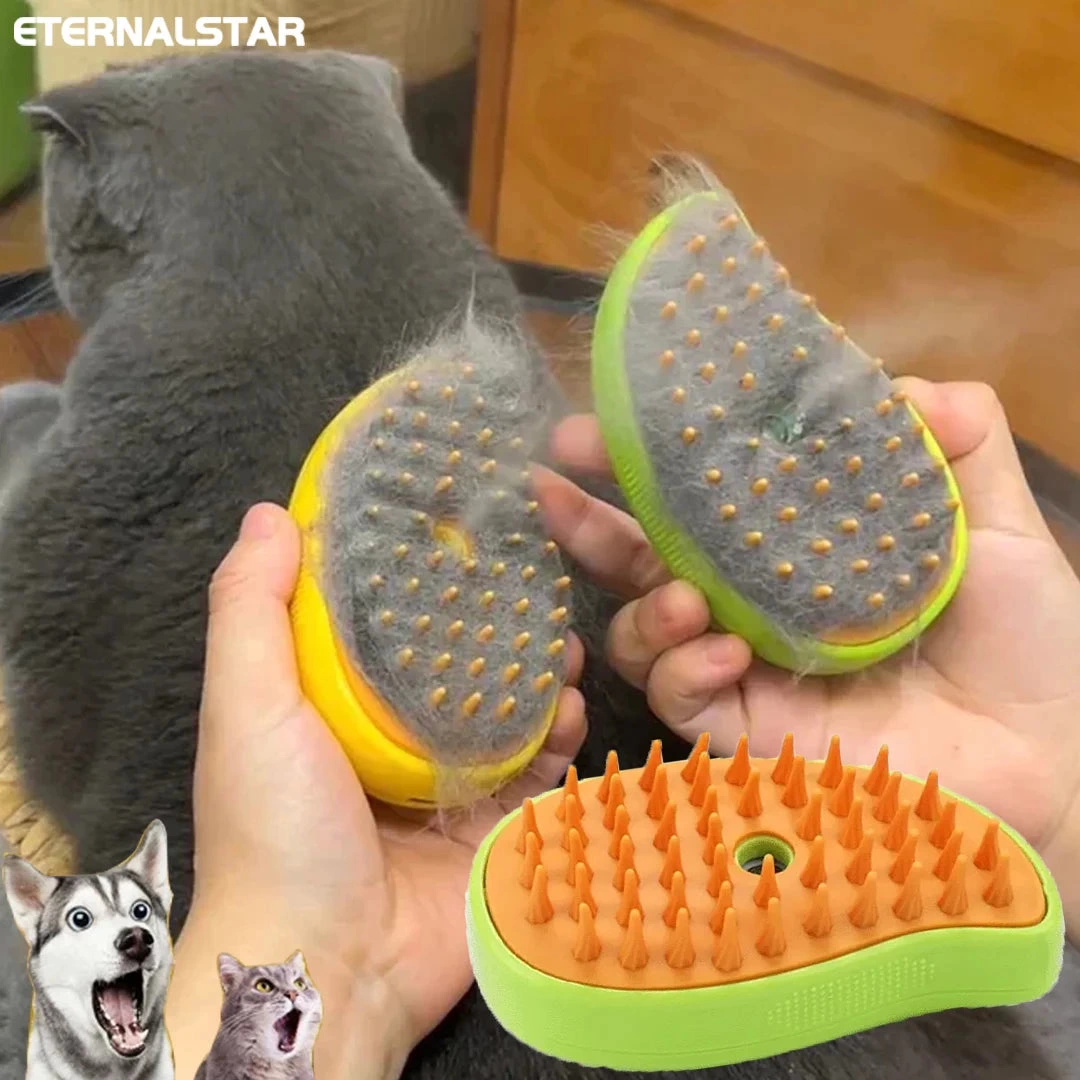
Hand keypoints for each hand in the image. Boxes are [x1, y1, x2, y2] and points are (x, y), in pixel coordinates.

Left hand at [165, 503, 586, 1079]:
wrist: (329, 967)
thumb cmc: (278, 827)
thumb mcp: (247, 707)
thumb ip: (251, 609)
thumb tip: (269, 512)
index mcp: (332, 704)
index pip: (381, 620)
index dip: (419, 574)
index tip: (464, 526)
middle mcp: (391, 737)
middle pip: (457, 662)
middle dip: (499, 625)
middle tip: (537, 590)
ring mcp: (449, 784)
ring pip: (508, 711)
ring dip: (541, 676)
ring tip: (565, 647)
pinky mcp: (494, 827)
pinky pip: (539, 771)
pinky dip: (560, 739)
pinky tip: (573, 713)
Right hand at [537, 379, 1079, 936]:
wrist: (1042, 764)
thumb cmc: (1022, 648)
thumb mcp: (997, 531)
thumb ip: (960, 448)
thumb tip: (905, 386)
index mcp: (795, 552)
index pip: (707, 498)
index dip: (656, 456)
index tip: (616, 410)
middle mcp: (751, 606)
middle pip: (645, 558)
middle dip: (590, 520)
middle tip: (552, 481)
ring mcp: (741, 670)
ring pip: (642, 630)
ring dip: (642, 603)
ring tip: (685, 595)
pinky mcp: (741, 732)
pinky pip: (678, 696)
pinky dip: (684, 668)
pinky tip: (725, 652)